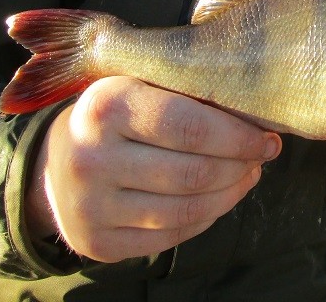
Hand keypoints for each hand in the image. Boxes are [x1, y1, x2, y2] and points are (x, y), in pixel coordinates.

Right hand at [26, 76, 280, 262]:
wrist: (58, 160)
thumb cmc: (119, 112)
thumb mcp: (140, 82)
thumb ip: (188, 87)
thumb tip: (260, 107)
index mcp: (105, 106)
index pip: (190, 127)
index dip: (239, 137)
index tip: (267, 137)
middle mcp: (90, 158)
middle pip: (194, 172)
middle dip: (241, 165)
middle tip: (264, 155)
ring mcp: (89, 206)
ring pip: (187, 209)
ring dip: (231, 193)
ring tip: (248, 174)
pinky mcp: (96, 243)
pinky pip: (171, 236)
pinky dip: (206, 217)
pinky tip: (220, 197)